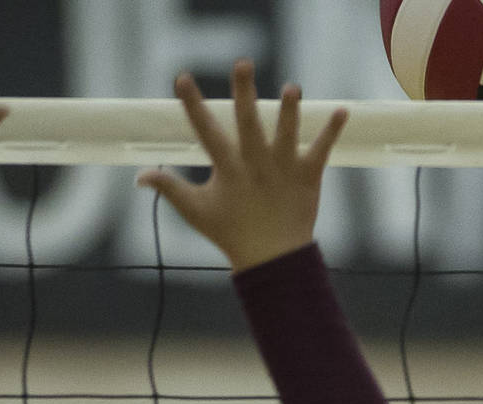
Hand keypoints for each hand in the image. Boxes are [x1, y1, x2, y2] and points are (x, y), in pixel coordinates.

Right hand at [139, 62, 348, 273]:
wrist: (273, 260)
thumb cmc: (232, 234)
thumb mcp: (196, 211)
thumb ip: (169, 188)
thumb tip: (140, 175)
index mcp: (228, 169)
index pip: (205, 131)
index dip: (193, 105)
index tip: (183, 78)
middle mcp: (256, 165)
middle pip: (249, 123)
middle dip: (244, 93)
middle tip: (243, 63)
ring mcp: (284, 170)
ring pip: (287, 134)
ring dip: (290, 111)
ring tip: (292, 88)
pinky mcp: (308, 177)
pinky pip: (322, 150)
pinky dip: (332, 131)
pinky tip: (342, 110)